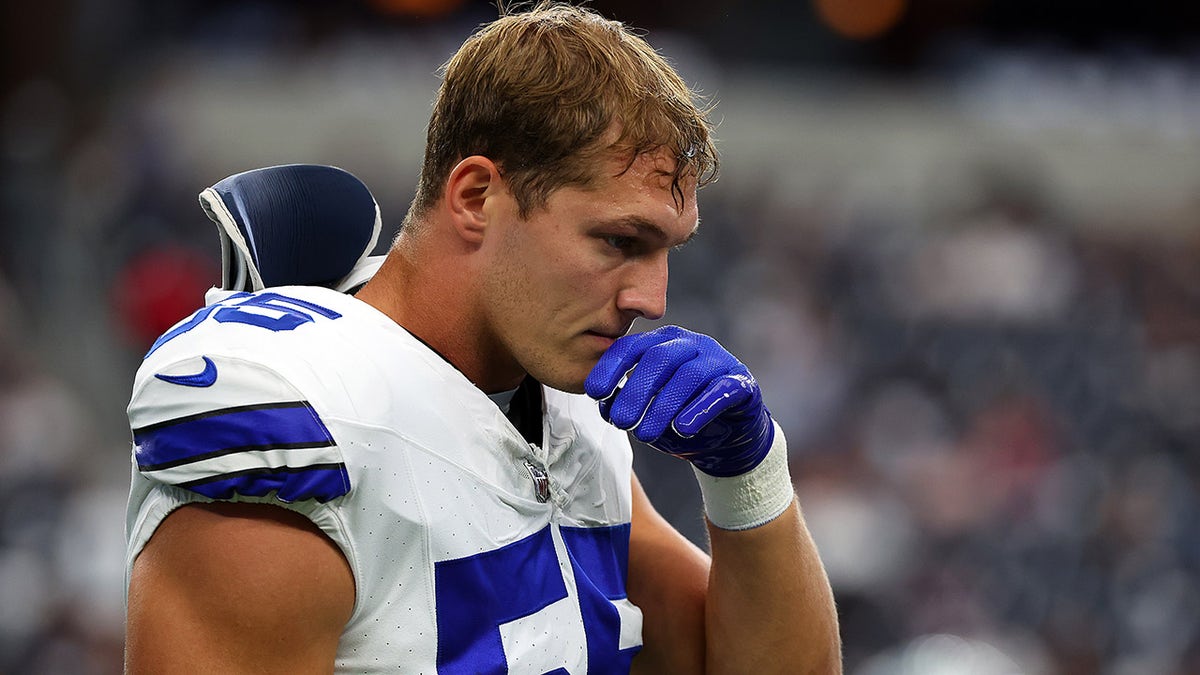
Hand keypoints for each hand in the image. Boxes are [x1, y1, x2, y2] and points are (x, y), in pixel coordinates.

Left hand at [584, 325, 773, 476]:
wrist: (728, 438)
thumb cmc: (681, 418)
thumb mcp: (648, 412)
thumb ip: (625, 403)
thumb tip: (604, 405)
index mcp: (663, 343)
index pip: (632, 346)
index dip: (611, 367)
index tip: (595, 393)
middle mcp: (691, 345)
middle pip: (659, 358)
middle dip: (635, 391)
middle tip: (620, 422)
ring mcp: (718, 361)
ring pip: (688, 375)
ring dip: (663, 407)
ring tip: (645, 435)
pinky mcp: (741, 383)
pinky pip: (720, 391)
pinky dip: (699, 409)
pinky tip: (683, 428)